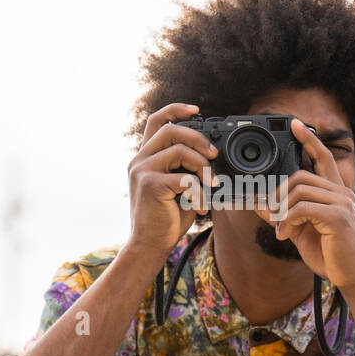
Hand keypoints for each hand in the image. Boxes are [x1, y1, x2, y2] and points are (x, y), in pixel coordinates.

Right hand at [126, 103, 217, 265]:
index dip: (176, 110)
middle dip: (198, 138)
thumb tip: (215, 157)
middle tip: (214, 155)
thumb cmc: (167, 219)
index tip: (197, 110)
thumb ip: (188, 169)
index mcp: (145, 157)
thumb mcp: (180, 188)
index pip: (157, 121)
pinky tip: (199, 207)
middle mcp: (139, 160)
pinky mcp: (149, 184)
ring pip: (179, 150)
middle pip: (170, 129)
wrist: (149, 246)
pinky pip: (184, 178)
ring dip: (203, 166)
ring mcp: (142, 171)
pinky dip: (198, 192)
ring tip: (211, 185)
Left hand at [256, 118, 354, 292]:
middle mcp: (341, 193)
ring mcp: (341, 203)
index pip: (323, 157)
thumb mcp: (303, 233)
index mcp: (336, 193)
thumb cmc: (333, 256)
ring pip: (298, 190)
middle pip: (300, 176)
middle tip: (272, 214)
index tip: (294, 124)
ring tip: (281, 230)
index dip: (309, 139)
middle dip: (278, 193)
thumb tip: (262, 206)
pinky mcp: (337, 217)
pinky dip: (286, 221)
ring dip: (281, 211)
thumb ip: (285, 216)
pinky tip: (285, 235)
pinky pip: (301, 208)